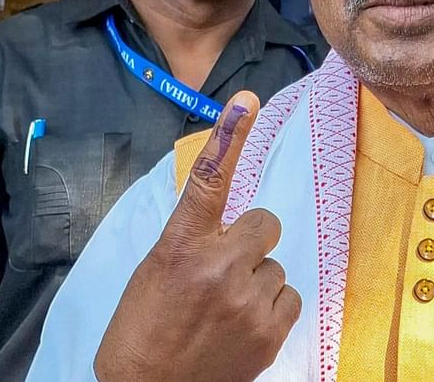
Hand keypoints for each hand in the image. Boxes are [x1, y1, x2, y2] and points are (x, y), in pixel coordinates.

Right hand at [94, 92, 300, 380]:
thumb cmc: (142, 332)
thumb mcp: (155, 273)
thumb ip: (193, 242)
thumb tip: (228, 224)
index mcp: (180, 247)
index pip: (207, 181)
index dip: (228, 137)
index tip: (245, 101)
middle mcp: (218, 268)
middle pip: (264, 223)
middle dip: (248, 242)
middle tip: (223, 269)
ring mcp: (248, 301)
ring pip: (276, 265)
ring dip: (256, 280)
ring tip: (223, 309)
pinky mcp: (269, 331)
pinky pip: (290, 297)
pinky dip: (271, 308)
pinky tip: (242, 325)